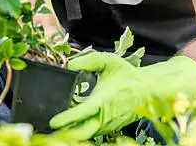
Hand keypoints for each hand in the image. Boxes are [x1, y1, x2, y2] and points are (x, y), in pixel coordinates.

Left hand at [49, 52, 195, 138]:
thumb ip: (88, 61)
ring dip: (71, 129)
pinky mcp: (107, 129)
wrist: (146, 90)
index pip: (82, 113)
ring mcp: (106, 126)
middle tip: (49, 127)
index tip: (53, 121)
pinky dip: (79, 127)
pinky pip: (90, 131)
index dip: (66, 118)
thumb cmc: (127, 76)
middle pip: (80, 133)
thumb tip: (70, 65)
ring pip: (84, 133)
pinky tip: (71, 119)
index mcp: (103, 101)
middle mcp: (103, 118)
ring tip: (58, 121)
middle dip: (64, 132)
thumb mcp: (108, 61)